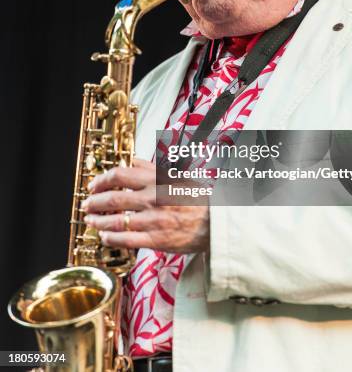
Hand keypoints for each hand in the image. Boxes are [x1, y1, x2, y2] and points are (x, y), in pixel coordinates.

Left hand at [81, 158, 209, 252]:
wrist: (216, 222)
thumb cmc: (197, 199)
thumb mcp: (175, 176)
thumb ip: (151, 168)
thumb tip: (132, 159)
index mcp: (156, 181)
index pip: (119, 175)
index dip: (101, 180)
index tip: (94, 184)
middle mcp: (152, 199)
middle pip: (112, 198)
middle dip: (94, 202)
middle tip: (86, 204)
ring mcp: (153, 220)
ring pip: (115, 221)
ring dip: (98, 221)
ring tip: (91, 220)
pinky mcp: (156, 240)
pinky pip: (126, 240)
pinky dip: (111, 238)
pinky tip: (105, 236)